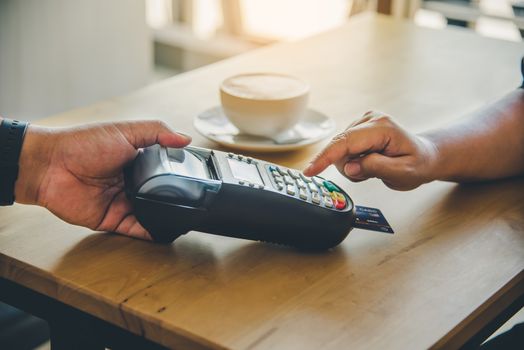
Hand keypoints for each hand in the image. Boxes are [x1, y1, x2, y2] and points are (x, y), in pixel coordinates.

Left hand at [15, 120, 190, 239]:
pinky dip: (151, 233)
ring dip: (166, 218)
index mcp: (137, 161)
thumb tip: (186, 138)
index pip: (165, 170)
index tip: (199, 180)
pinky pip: (137, 230)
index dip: (180, 175)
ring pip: (151, 214)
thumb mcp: (126, 131)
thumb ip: (157, 132)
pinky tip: (166, 233)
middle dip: (175, 200)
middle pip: (160, 195)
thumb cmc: (84, 144)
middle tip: (197, 204)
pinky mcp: (113, 220)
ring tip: (186, 221)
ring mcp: (124, 202)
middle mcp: (132, 183)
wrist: (51, 166)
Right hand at [303, 111, 437, 190]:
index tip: (310, 171)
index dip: (325, 157)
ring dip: (351, 165)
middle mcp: (371, 119)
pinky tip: (368, 162)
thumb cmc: (418, 164)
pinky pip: (343, 149)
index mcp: (382, 127)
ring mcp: (364, 122)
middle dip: (347, 166)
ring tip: (372, 168)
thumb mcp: (402, 173)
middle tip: (369, 175)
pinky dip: (352, 161)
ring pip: (340, 150)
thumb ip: (376, 169)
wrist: (425, 156)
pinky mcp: (359, 128)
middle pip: (340, 146)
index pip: (346, 142)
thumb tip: (349, 167)